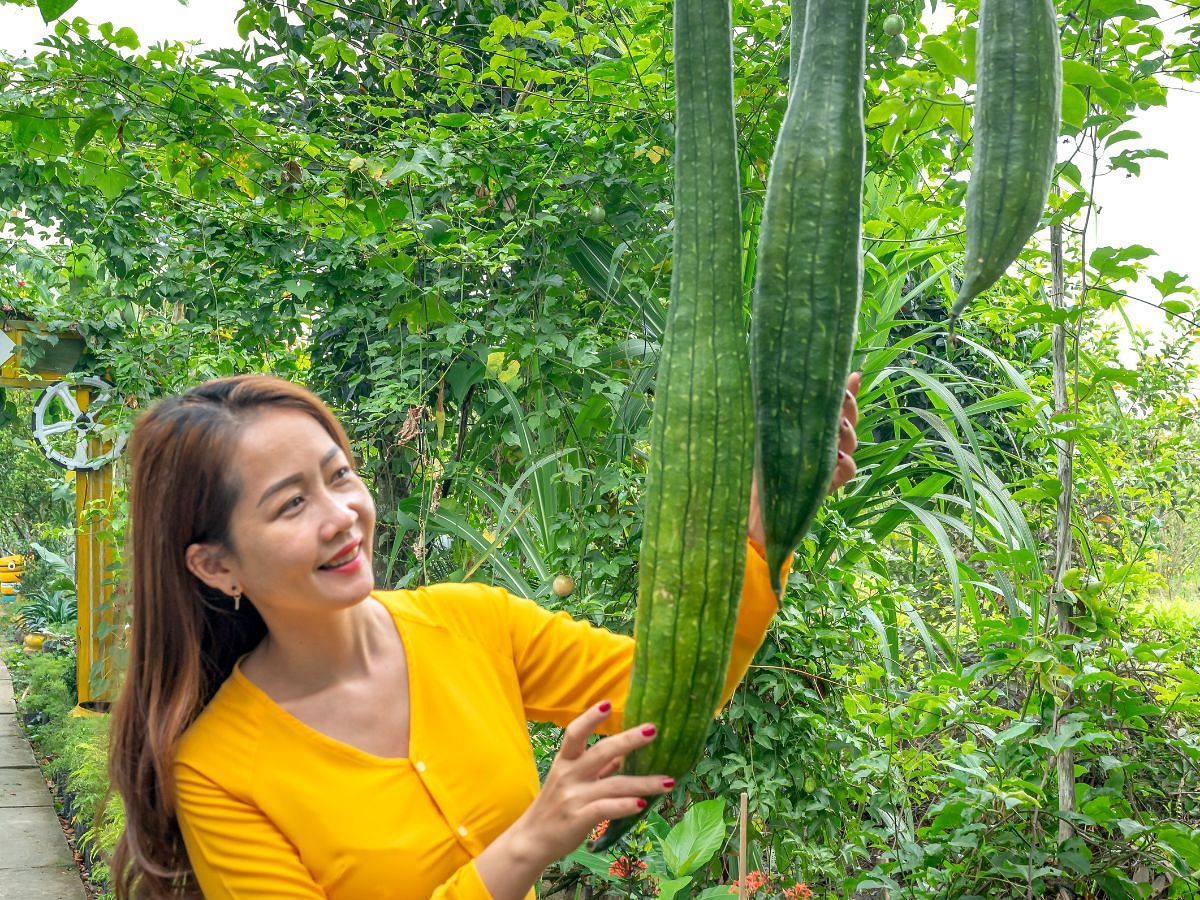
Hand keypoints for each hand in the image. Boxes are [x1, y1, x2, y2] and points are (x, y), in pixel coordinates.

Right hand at [474, 702, 671, 898]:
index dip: (590, 718)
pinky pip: (606, 809)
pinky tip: (643, 804)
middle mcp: (569, 775)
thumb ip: (597, 768)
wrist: (532, 840)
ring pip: (614, 784)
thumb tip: (622, 755)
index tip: (608, 704)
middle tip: (653, 730)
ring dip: (644, 782)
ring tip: (669, 781)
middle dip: (629, 740)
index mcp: (565, 761)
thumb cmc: (555, 807)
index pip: (575, 733)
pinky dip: (625, 806)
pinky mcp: (579, 819)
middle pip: (601, 752)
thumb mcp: (570, 781)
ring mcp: (574, 797)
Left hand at [747, 372, 861, 545]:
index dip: (847, 390)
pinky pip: (847, 472)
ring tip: (837, 423)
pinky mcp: (822, 485)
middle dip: (849, 406)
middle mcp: (818, 443)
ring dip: (848, 431)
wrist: (738, 502)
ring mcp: (823, 464)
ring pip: (851, 444)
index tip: (851, 373)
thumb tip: (772, 373)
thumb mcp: (760, 426)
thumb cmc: (743, 460)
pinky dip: (846, 463)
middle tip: (841, 396)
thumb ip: (776, 405)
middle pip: (847, 420)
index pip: (831, 405)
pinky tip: (837, 455)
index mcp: (806, 426)